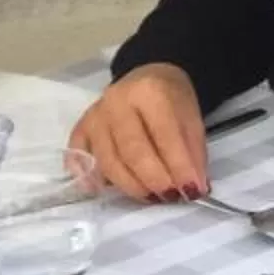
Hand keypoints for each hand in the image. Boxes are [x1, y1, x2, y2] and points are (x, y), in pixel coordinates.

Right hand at [73, 64, 209, 200]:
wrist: (147, 77)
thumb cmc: (171, 99)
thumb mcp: (192, 117)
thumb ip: (193, 151)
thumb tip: (193, 188)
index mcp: (149, 91)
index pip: (165, 135)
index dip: (179, 166)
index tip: (192, 190)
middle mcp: (116, 102)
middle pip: (133, 152)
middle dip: (155, 180)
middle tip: (171, 197)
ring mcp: (94, 117)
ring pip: (108, 162)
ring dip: (132, 186)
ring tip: (152, 197)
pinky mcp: (80, 130)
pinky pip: (80, 159)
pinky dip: (91, 179)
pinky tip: (107, 190)